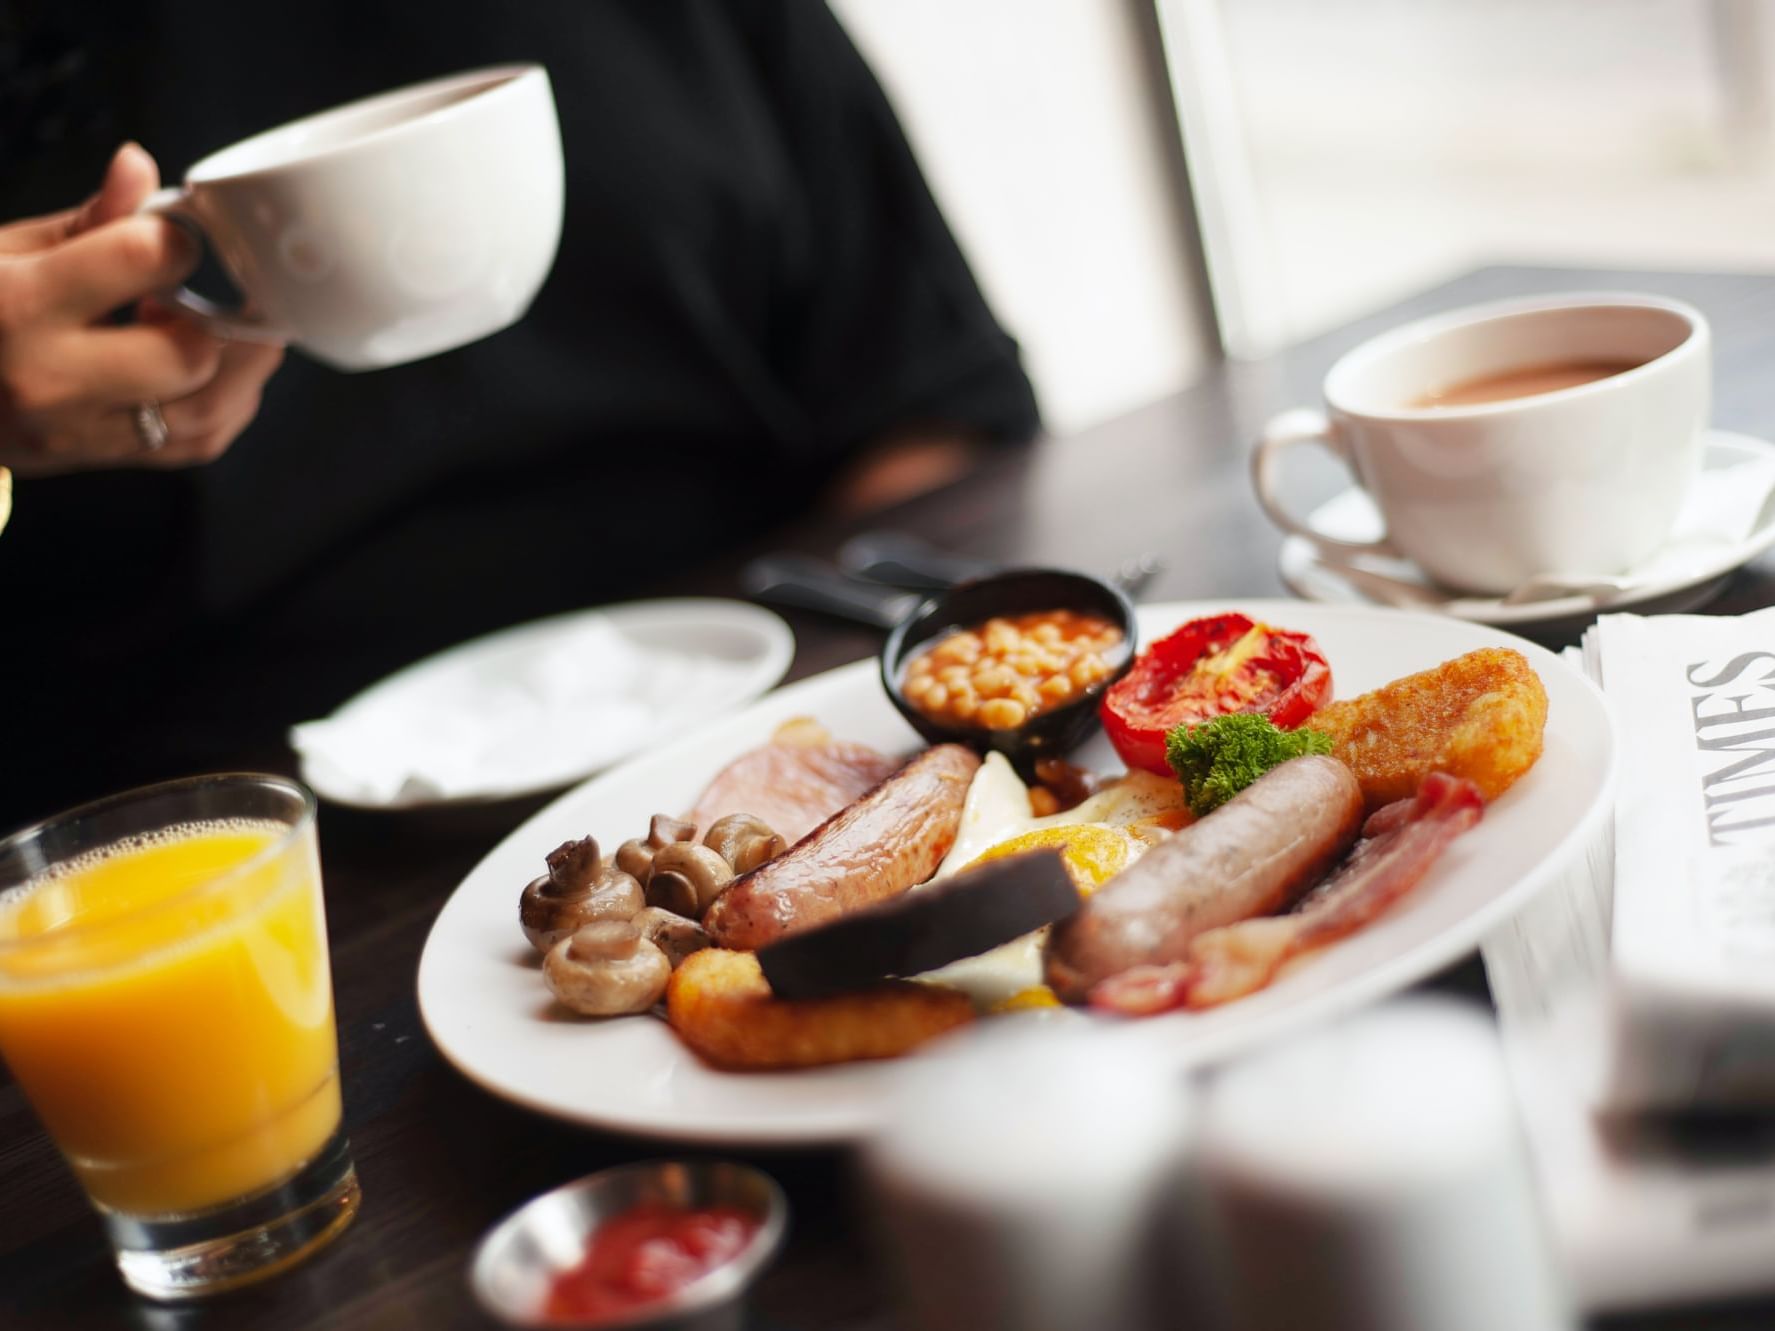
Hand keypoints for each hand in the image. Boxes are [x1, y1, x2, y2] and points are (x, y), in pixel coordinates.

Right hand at [0, 143, 284, 475]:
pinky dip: (224, 403)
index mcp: (19, 305)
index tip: (174, 237)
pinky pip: (197, 441)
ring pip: (209, 410)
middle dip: (216, 318)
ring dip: (238, 366)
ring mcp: (77, 432)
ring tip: (220, 329)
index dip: (177, 239)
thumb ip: (88, 220)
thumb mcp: (7, 250)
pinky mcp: (98, 460)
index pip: (143, 259)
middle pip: (190, 355)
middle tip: (205, 294)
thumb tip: (140, 167)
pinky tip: (207, 370)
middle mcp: (51, 378)